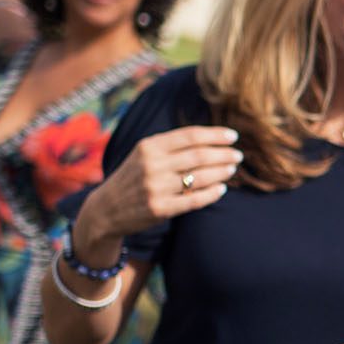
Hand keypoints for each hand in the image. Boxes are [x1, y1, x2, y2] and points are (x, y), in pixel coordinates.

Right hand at [72, 126, 241, 260]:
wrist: (105, 209)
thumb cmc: (133, 177)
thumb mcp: (144, 154)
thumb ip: (171, 145)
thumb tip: (211, 139)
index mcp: (149, 146)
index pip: (190, 136)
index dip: (215, 135)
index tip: (233, 136)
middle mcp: (152, 165)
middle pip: (199, 156)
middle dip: (224, 154)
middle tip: (238, 155)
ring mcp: (156, 187)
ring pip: (200, 177)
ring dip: (221, 172)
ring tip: (232, 169)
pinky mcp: (160, 208)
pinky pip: (195, 199)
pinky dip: (212, 193)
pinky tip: (222, 189)